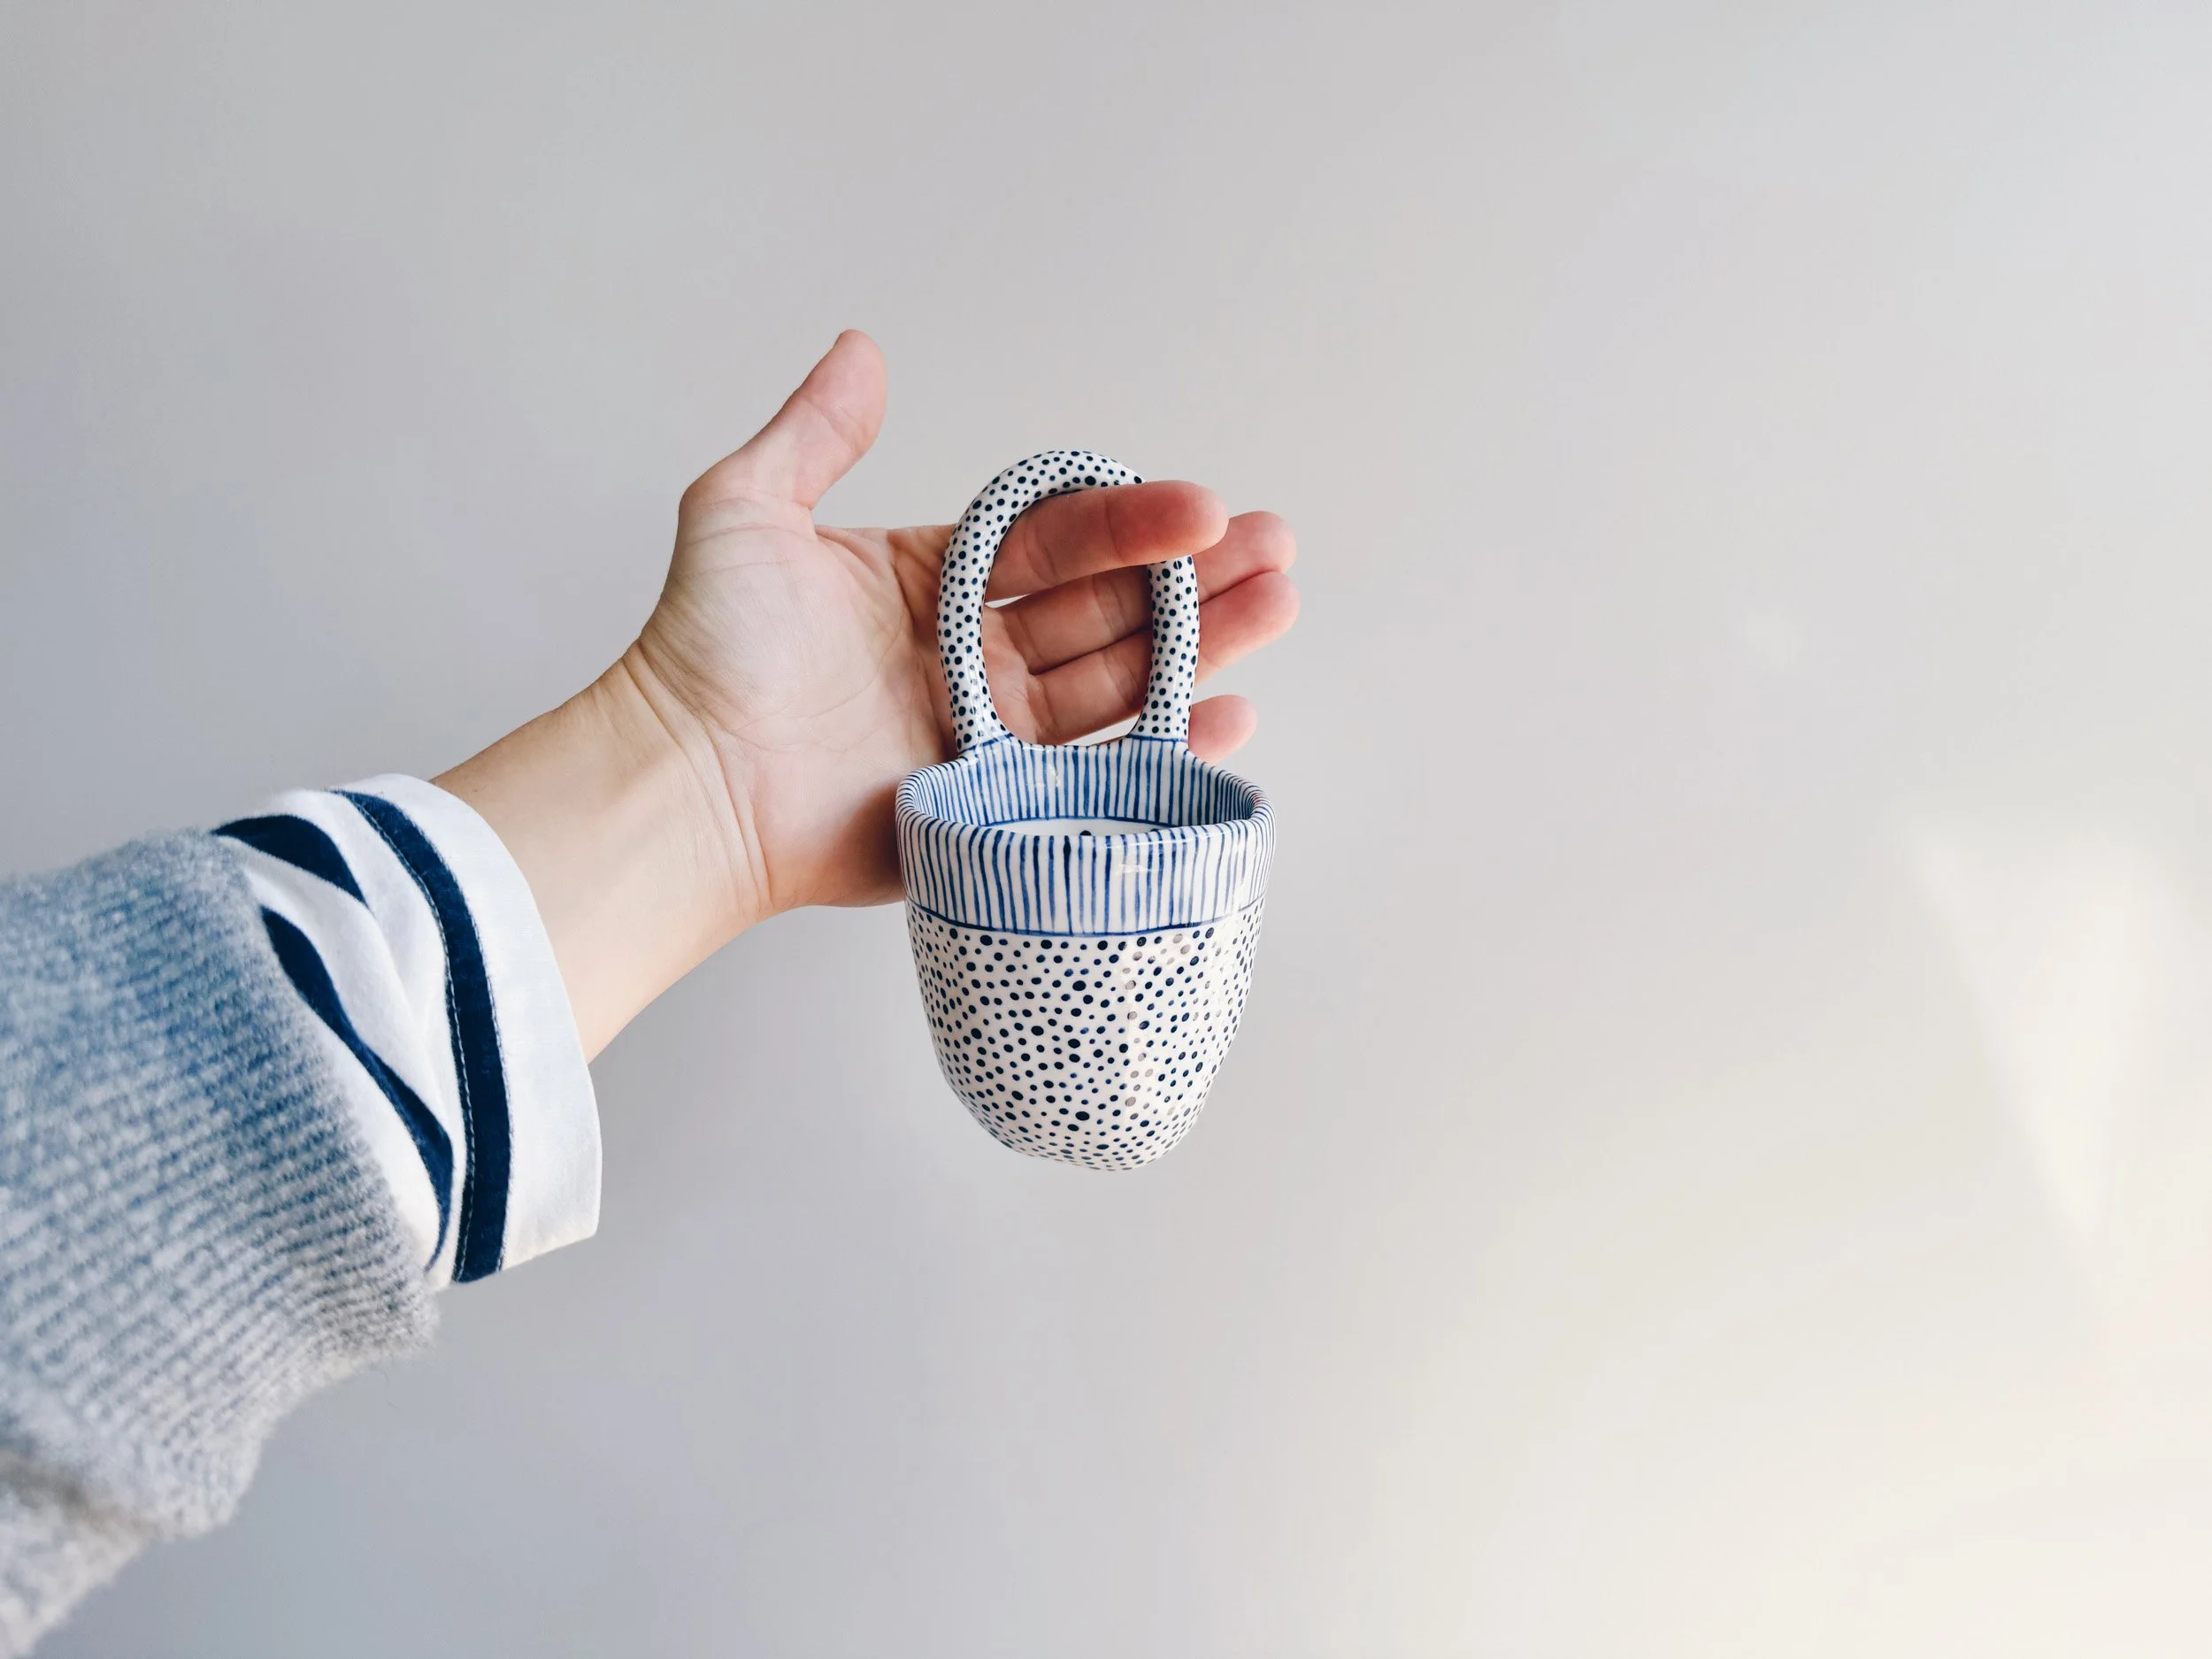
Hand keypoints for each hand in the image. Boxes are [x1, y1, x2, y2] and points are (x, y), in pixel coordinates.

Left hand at [441, 332, 1299, 1056]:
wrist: (689, 783)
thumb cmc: (704, 650)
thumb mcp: (744, 512)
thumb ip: (814, 434)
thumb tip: (861, 347)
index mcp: (926, 584)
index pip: (1050, 542)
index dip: (1128, 521)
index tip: (1200, 504)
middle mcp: (965, 657)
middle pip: (1102, 609)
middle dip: (1193, 578)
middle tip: (1274, 551)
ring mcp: (986, 738)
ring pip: (1113, 683)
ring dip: (1199, 647)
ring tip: (1276, 605)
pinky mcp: (993, 813)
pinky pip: (1091, 775)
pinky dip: (1161, 748)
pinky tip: (1225, 714)